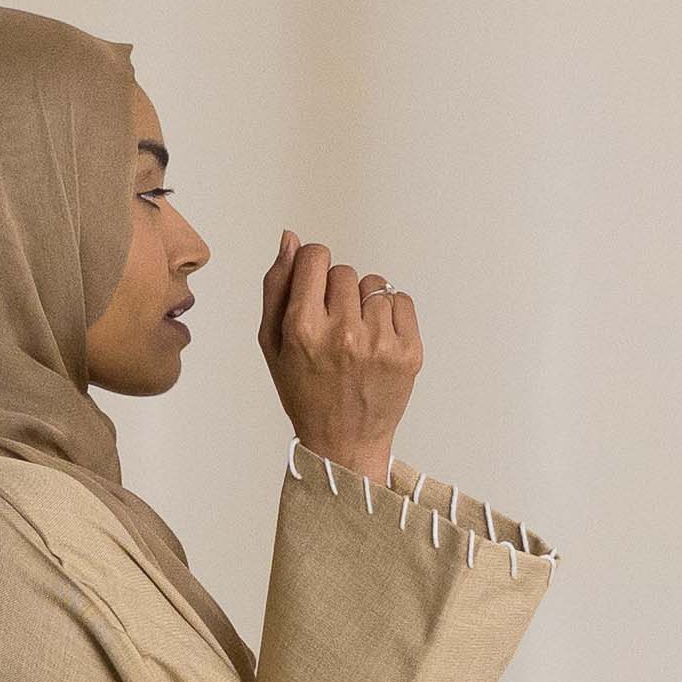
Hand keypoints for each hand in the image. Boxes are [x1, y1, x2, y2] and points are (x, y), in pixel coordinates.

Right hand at [259, 230, 420, 480]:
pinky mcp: (409, 352)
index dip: (313, 268)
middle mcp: (342, 333)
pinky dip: (389, 314)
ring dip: (364, 302)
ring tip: (355, 336)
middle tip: (333, 327)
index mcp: (303, 329)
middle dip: (337, 292)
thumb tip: (290, 239)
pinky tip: (376, 340)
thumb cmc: (304, 392)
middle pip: (344, 271)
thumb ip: (277, 287)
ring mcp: (379, 343)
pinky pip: (400, 300)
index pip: (316, 257)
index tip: (314, 288)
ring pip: (374, 284)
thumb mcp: (272, 343)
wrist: (343, 442)